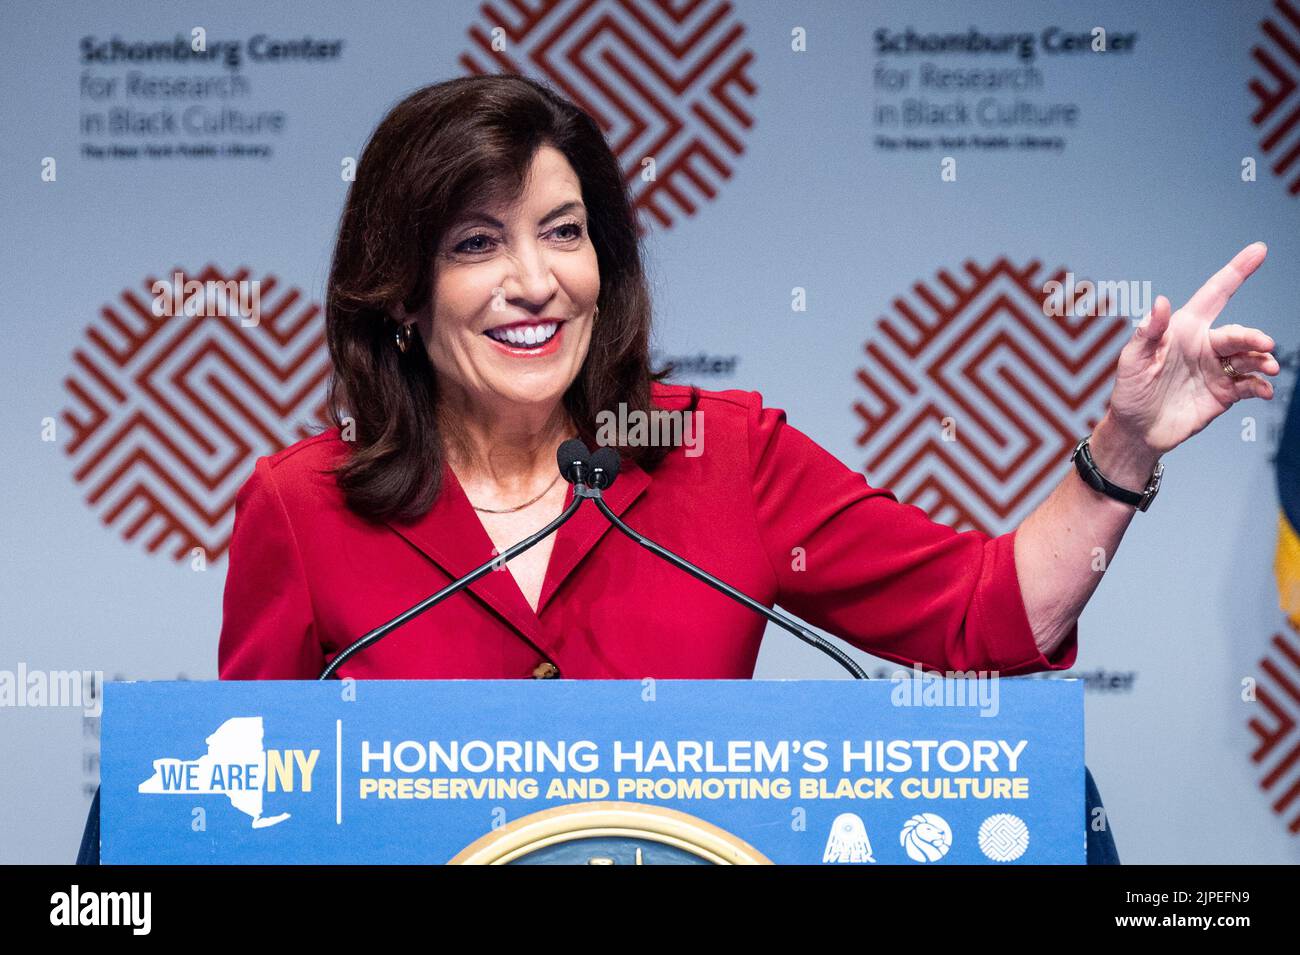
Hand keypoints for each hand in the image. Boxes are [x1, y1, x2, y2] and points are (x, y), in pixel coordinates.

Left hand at [1103, 242, 1279, 458]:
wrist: (1137, 431)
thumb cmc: (1129, 391)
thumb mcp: (1132, 360)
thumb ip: (1148, 333)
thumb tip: (1161, 302)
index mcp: (1184, 329)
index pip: (1215, 294)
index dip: (1237, 271)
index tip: (1259, 250)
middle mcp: (1205, 345)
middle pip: (1238, 333)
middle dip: (1254, 336)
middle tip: (1264, 344)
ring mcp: (1217, 369)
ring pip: (1249, 357)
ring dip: (1262, 360)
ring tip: (1267, 368)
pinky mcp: (1225, 393)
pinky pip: (1249, 385)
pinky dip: (1260, 386)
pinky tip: (1263, 390)